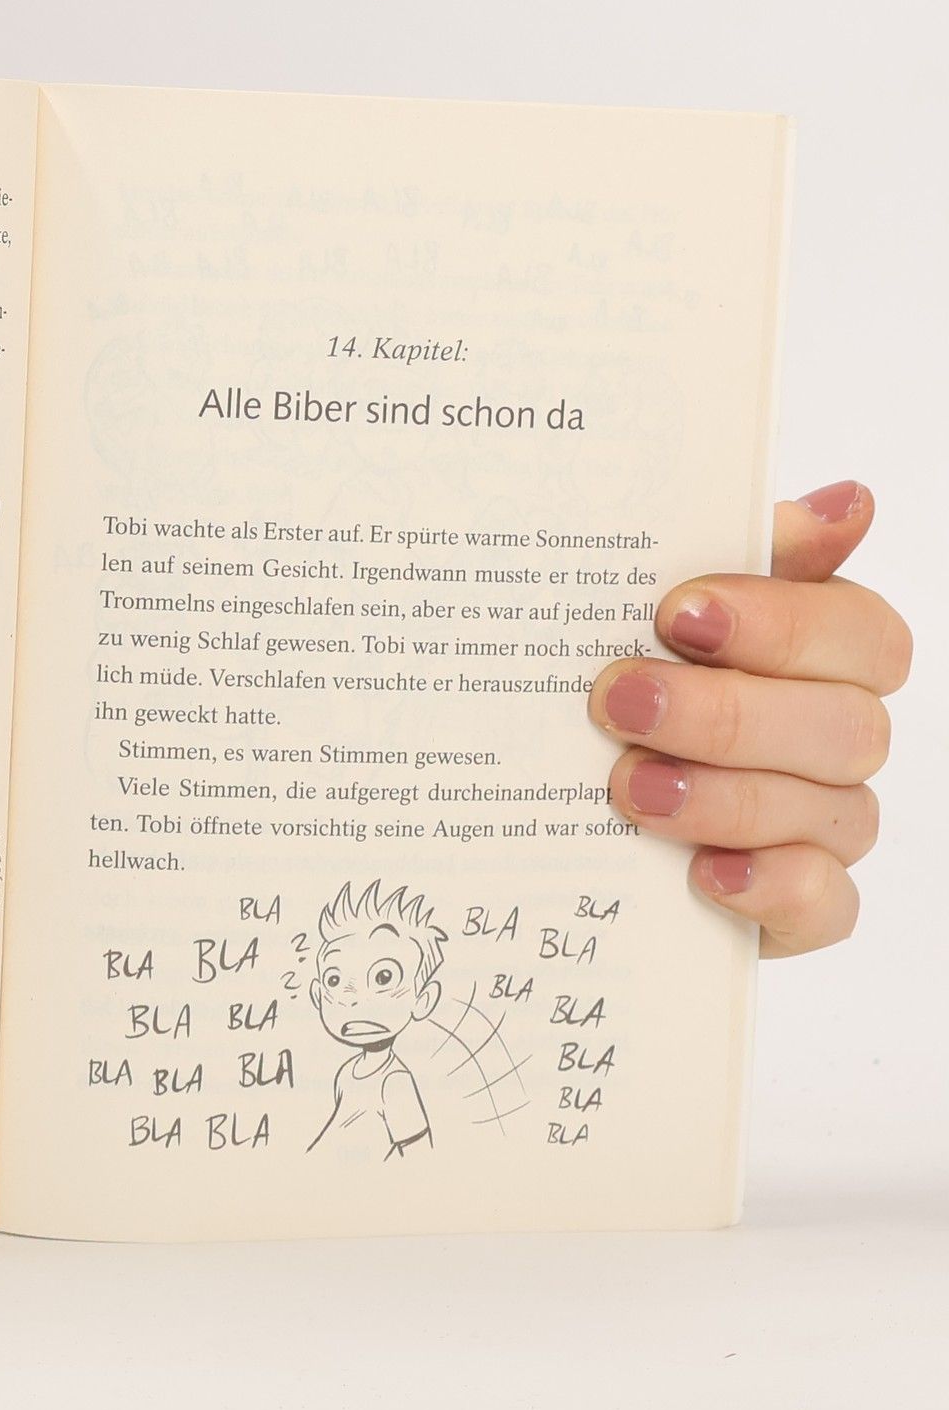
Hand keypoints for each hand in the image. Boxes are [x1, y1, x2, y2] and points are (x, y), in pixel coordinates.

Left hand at [590, 482, 909, 956]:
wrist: (552, 807)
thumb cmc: (623, 683)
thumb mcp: (646, 613)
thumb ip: (736, 554)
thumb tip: (846, 502)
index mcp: (822, 654)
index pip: (858, 631)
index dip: (780, 622)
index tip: (676, 612)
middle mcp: (836, 737)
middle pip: (842, 724)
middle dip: (725, 712)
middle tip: (619, 700)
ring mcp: (826, 825)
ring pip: (831, 813)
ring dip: (723, 797)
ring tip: (626, 786)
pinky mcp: (800, 906)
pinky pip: (825, 906)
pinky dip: (769, 887)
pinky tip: (704, 874)